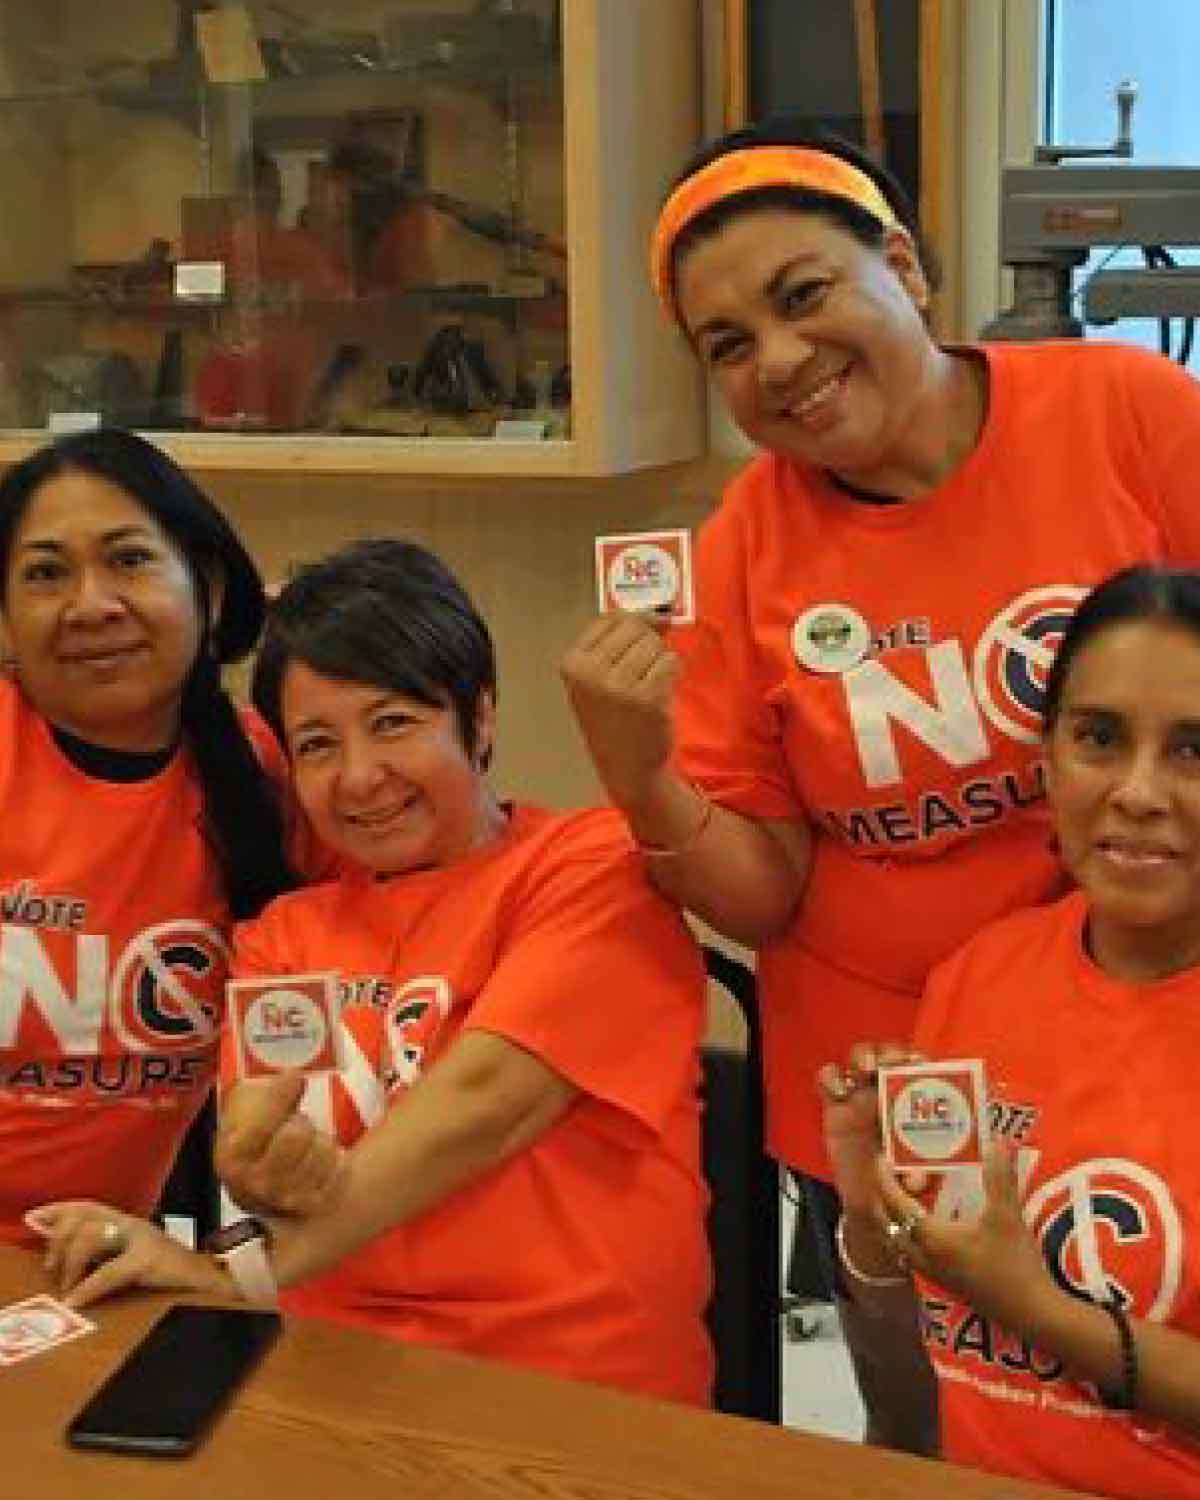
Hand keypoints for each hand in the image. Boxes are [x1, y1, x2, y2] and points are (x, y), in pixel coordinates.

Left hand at [23, 1202, 229, 1310]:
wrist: (216, 1287)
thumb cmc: (176, 1282)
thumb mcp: (136, 1264)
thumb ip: (109, 1259)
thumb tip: (67, 1266)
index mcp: (131, 1224)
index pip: (89, 1206)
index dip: (60, 1210)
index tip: (35, 1219)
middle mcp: (135, 1225)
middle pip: (85, 1216)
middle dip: (60, 1240)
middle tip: (52, 1269)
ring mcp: (144, 1240)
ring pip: (93, 1235)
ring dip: (72, 1263)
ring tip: (68, 1288)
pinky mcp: (151, 1260)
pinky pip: (109, 1271)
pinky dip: (88, 1287)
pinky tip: (76, 1300)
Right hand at [216, 1071, 346, 1217]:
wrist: (269, 1191)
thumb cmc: (260, 1147)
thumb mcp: (245, 1122)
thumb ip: (261, 1098)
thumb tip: (292, 1072)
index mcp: (230, 1158)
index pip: (260, 1124)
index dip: (279, 1096)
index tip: (294, 1074)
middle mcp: (253, 1183)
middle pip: (296, 1135)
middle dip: (301, 1122)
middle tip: (296, 1124)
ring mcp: (283, 1198)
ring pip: (321, 1150)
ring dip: (320, 1140)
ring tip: (308, 1144)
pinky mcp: (312, 1205)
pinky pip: (337, 1169)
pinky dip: (336, 1158)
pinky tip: (324, 1160)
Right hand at [560, 612, 678, 810]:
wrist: (626, 768)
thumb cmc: (614, 719)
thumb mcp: (598, 678)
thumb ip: (621, 642)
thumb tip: (660, 613)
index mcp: (572, 663)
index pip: (611, 618)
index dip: (633, 626)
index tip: (633, 649)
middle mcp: (591, 672)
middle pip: (636, 627)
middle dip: (648, 645)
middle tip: (641, 675)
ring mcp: (619, 686)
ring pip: (655, 644)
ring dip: (660, 661)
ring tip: (649, 686)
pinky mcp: (648, 698)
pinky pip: (671, 661)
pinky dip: (673, 673)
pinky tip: (661, 693)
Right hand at [818, 1042, 925, 1215]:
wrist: (874, 1201)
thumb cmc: (908, 1183)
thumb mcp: (922, 1181)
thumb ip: (919, 1179)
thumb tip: (914, 1180)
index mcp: (919, 1102)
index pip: (921, 1069)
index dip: (919, 1060)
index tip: (918, 1064)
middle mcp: (891, 1092)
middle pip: (891, 1055)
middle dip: (891, 1053)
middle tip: (889, 1063)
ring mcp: (862, 1096)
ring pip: (861, 1058)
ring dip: (864, 1056)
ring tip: (866, 1068)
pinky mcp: (836, 1106)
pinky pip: (829, 1079)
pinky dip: (831, 1077)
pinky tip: (839, 1090)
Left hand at [876, 1144, 1055, 1333]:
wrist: (1031, 1312)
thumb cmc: (1014, 1263)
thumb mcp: (1007, 1215)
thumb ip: (999, 1177)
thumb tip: (996, 1141)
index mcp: (931, 1236)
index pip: (894, 1203)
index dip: (884, 1179)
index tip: (882, 1159)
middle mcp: (923, 1256)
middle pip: (885, 1224)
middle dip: (881, 1198)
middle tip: (890, 1177)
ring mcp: (932, 1274)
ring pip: (896, 1244)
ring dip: (891, 1221)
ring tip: (901, 1200)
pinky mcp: (945, 1285)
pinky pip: (910, 1257)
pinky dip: (906, 1238)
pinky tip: (926, 1231)